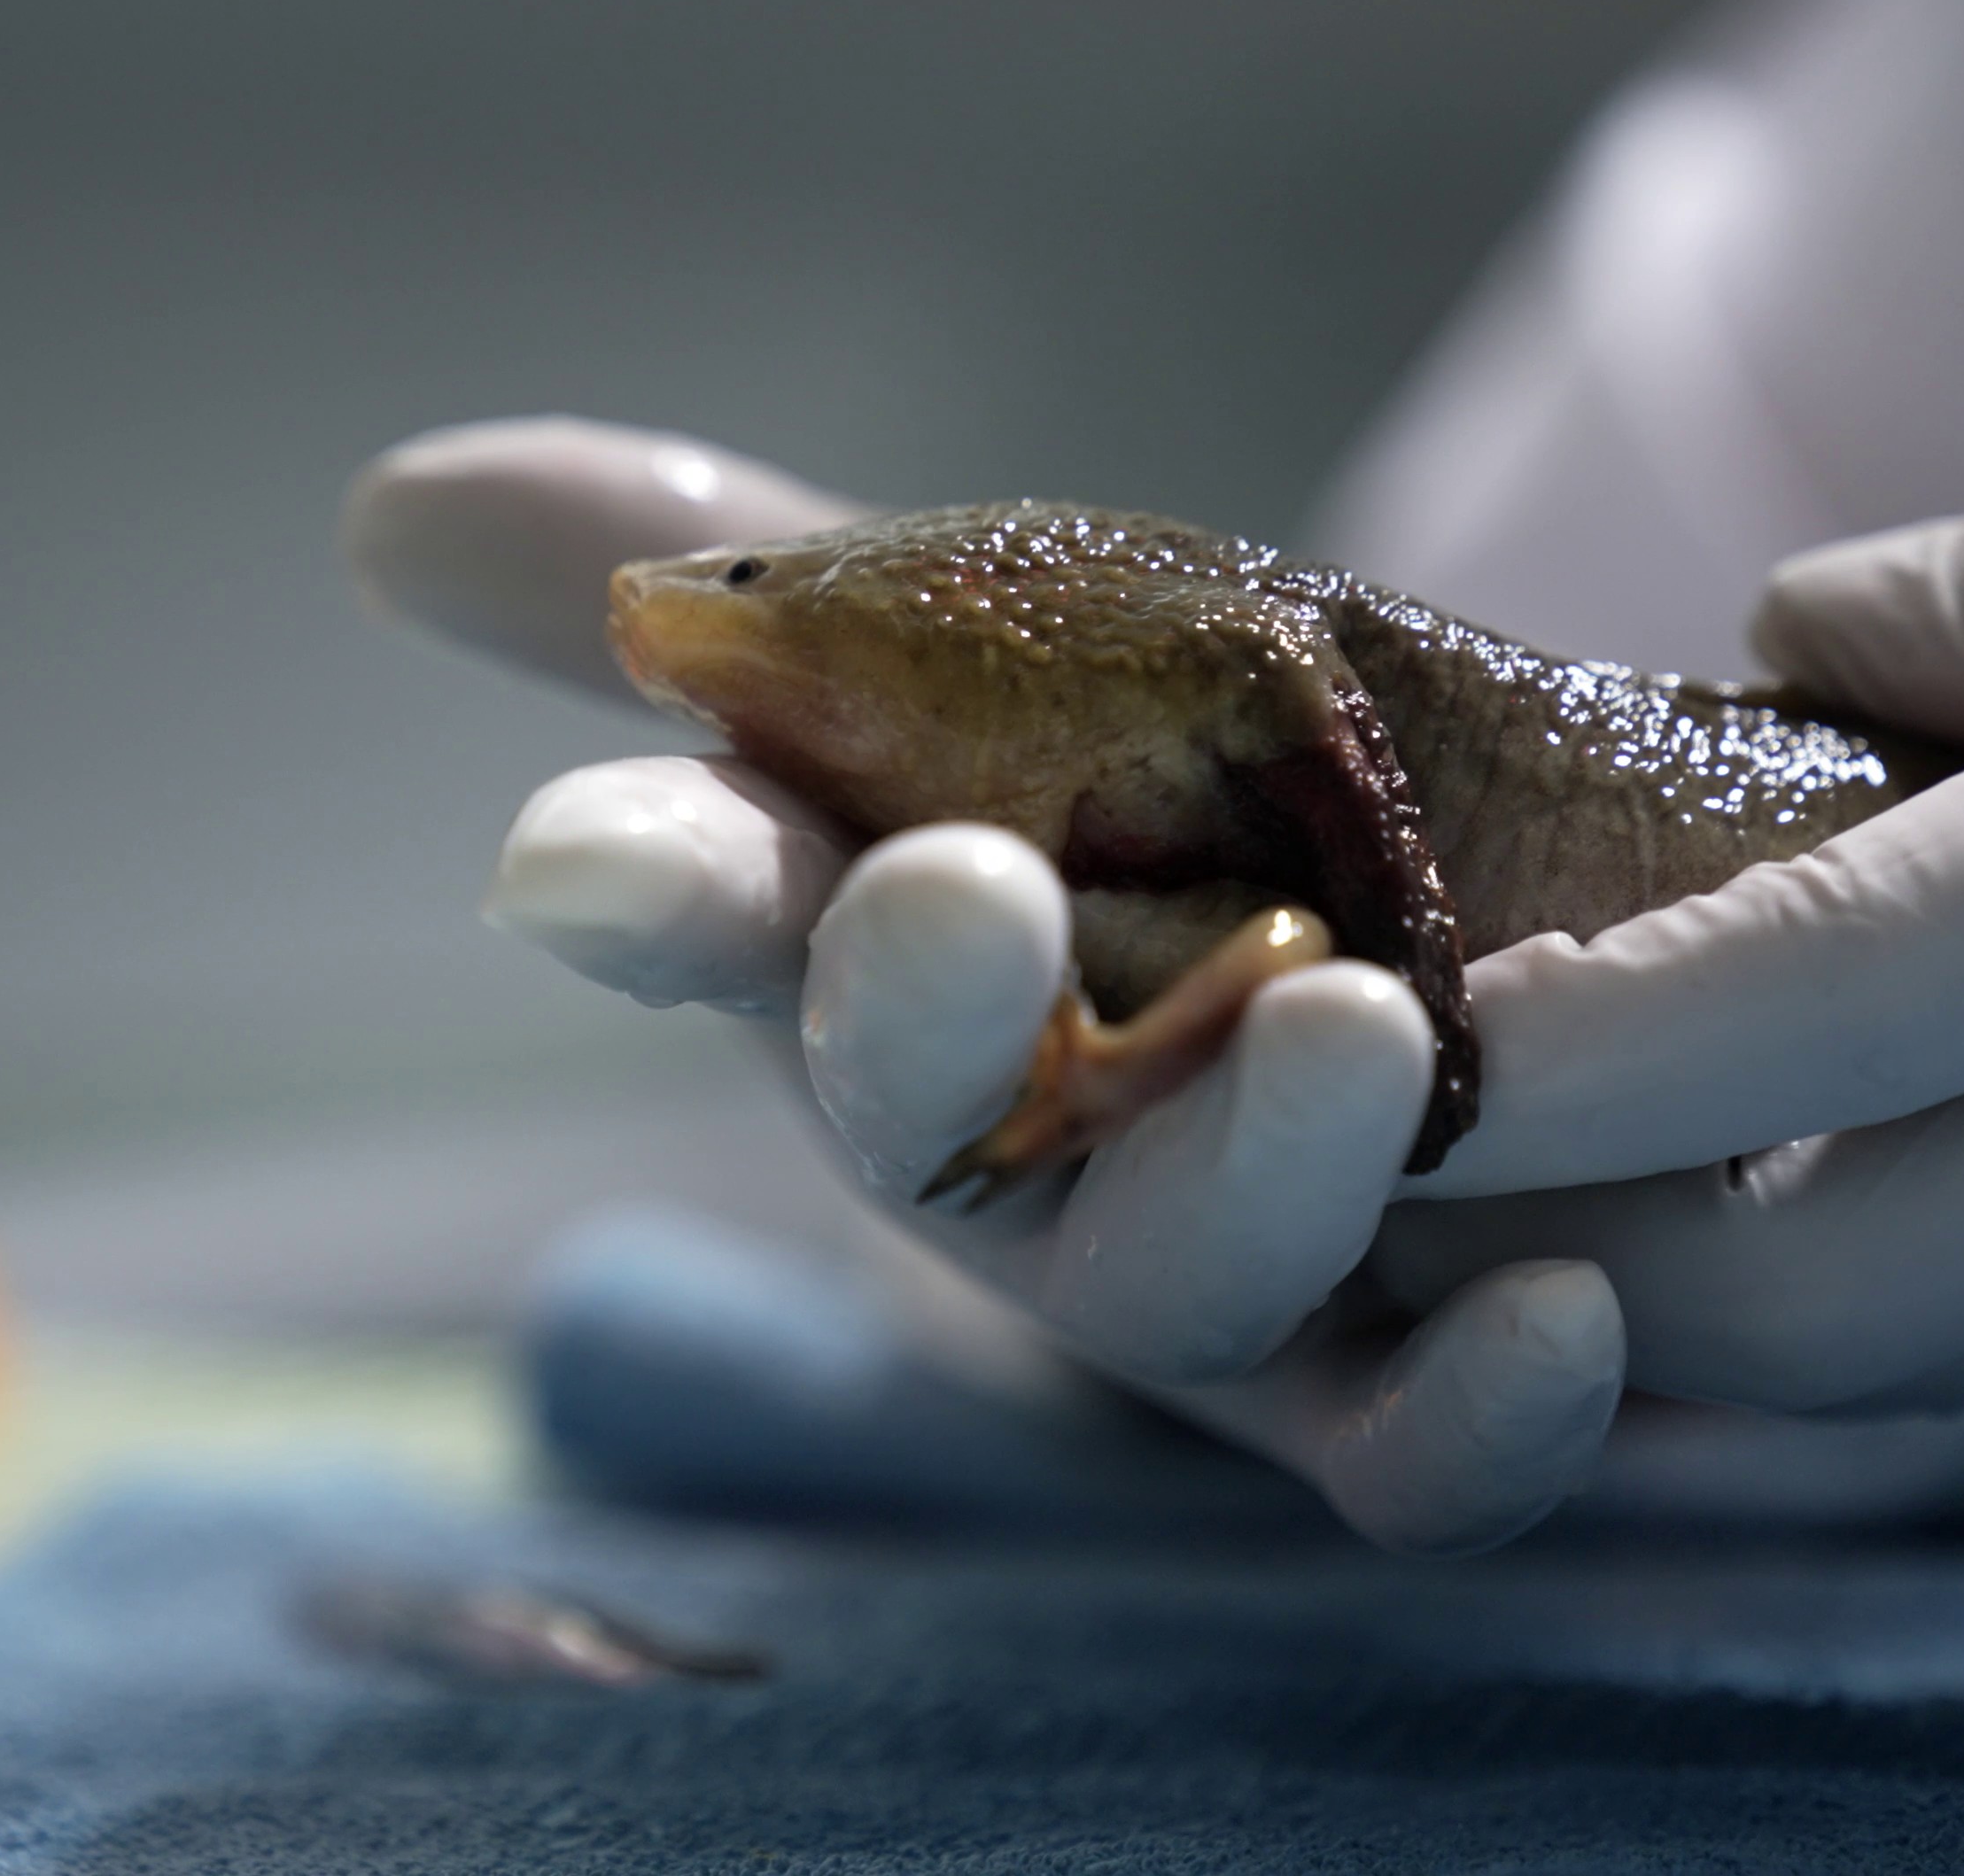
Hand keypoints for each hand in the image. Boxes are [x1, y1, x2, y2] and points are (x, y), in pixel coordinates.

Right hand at [347, 419, 1625, 1552]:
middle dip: (917, 1024)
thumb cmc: (1139, 805)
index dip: (645, 890)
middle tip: (967, 897)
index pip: (713, 912)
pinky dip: (1476, 1425)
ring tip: (1352, 1022)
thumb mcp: (960, 650)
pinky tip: (1573, 1320)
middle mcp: (997, 1135)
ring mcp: (1192, 1274)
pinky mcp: (1396, 1380)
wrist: (1438, 943)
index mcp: (866, 942)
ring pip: (1171, 1292)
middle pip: (918, 1120)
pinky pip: (1408, 1459)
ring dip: (1243, 1179)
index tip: (584, 852)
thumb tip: (390, 503)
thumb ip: (741, 579)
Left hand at [1375, 289, 1963, 1415]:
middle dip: (1533, 1248)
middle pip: (1792, 1282)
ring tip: (1435, 1162)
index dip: (1574, 1044)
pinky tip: (1665, 1170)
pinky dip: (1777, 1275)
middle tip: (1336, 1119)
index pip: (1830, 993)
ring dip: (1627, 1285)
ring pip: (1864, 1348)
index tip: (1372, 1029)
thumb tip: (1793, 635)